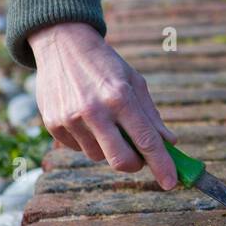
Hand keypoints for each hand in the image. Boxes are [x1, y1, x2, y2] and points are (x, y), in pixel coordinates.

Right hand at [28, 21, 179, 189]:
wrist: (62, 43)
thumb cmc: (105, 64)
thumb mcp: (134, 81)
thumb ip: (151, 115)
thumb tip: (169, 144)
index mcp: (120, 96)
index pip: (146, 140)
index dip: (161, 165)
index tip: (171, 182)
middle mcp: (94, 110)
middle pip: (121, 161)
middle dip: (136, 164)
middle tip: (139, 156)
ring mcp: (71, 119)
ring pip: (99, 157)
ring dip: (108, 148)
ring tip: (105, 121)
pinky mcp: (54, 125)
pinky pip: (78, 149)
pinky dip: (88, 140)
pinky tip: (85, 117)